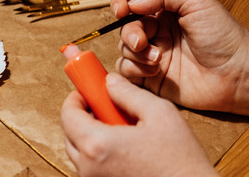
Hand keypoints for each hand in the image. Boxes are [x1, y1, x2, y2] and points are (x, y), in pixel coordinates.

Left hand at [61, 73, 215, 176]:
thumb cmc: (181, 159)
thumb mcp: (160, 113)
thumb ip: (128, 93)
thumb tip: (110, 82)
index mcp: (98, 144)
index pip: (68, 115)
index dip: (75, 99)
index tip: (86, 92)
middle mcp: (90, 167)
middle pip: (70, 134)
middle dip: (82, 117)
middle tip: (103, 107)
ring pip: (80, 153)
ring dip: (90, 137)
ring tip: (119, 129)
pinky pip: (92, 168)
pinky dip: (99, 155)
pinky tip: (124, 149)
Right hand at [110, 0, 248, 112]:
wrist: (238, 73)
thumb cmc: (224, 36)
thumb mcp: (197, 1)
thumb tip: (133, 2)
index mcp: (164, 11)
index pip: (132, 2)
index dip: (121, 4)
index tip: (121, 10)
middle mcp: (156, 33)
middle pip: (124, 27)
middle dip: (129, 33)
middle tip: (142, 41)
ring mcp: (152, 55)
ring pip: (123, 49)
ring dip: (134, 52)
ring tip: (157, 58)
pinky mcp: (151, 78)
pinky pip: (126, 71)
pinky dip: (134, 69)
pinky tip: (154, 70)